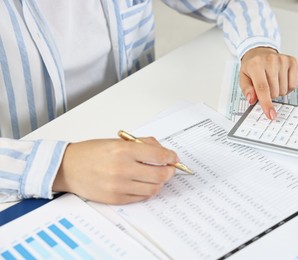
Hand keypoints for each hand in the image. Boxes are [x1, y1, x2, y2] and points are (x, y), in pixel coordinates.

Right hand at [52, 138, 177, 203]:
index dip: (171, 157)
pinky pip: (141, 197)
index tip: (173, 157)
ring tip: (156, 175)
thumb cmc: (91, 152)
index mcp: (124, 150)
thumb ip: (143, 144)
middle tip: (170, 168)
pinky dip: (147, 190)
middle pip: (160, 175)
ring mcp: (119, 186)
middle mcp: (122, 169)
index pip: (159, 156)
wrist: (67, 168)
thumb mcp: (118, 141)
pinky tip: (144, 183)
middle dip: (170, 171)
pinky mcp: (116, 199)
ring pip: (153, 188)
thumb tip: (164, 152)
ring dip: (159, 182)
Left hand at [240, 47, 297, 118]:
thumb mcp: (244, 78)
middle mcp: (270, 60)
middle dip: (269, 95)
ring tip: (272, 81)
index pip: (262, 88)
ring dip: (277, 91)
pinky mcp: (292, 61)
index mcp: (256, 64)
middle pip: (274, 92)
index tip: (271, 115)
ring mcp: (283, 60)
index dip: (267, 103)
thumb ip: (247, 90)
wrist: (260, 52)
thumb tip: (252, 99)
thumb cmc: (252, 67)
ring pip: (283, 90)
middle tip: (265, 86)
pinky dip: (287, 87)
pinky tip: (280, 80)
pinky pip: (293, 85)